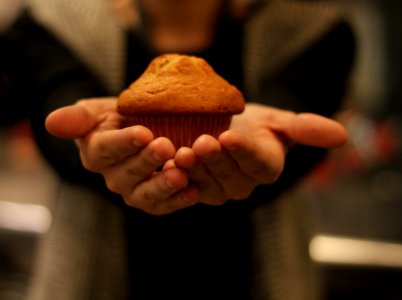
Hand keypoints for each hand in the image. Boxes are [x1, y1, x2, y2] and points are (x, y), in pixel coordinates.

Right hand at [45, 98, 197, 214]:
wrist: (141, 128)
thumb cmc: (117, 117)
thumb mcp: (97, 110)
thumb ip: (78, 118)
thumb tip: (50, 122)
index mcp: (96, 152)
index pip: (105, 149)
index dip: (123, 143)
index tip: (143, 133)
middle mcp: (112, 176)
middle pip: (127, 173)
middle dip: (146, 161)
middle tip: (165, 146)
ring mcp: (133, 191)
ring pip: (144, 194)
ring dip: (162, 186)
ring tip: (180, 174)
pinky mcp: (153, 200)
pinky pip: (163, 205)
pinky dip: (179, 200)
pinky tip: (195, 190)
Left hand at [172, 103, 347, 204]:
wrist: (226, 126)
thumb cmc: (255, 123)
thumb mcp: (279, 120)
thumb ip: (304, 128)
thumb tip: (342, 134)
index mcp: (266, 168)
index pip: (258, 162)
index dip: (244, 151)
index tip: (230, 134)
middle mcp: (243, 185)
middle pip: (229, 176)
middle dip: (215, 160)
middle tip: (201, 142)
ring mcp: (217, 190)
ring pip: (205, 184)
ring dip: (192, 170)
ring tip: (179, 153)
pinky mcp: (194, 189)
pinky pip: (184, 187)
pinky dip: (174, 177)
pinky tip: (164, 164)